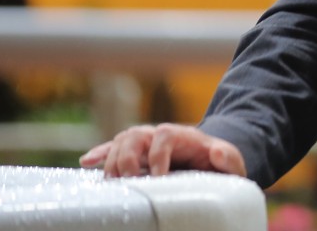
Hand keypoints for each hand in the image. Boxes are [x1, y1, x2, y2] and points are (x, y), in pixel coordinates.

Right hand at [79, 123, 246, 178]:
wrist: (209, 160)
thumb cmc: (217, 163)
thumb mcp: (230, 161)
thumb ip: (228, 157)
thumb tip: (217, 151)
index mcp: (182, 135)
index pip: (165, 135)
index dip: (158, 154)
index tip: (159, 176)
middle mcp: (159, 135)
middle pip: (136, 135)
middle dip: (128, 156)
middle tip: (129, 180)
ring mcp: (145, 144)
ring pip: (121, 142)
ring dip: (112, 159)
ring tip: (112, 181)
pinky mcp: (134, 154)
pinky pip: (113, 149)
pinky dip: (100, 153)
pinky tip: (87, 162)